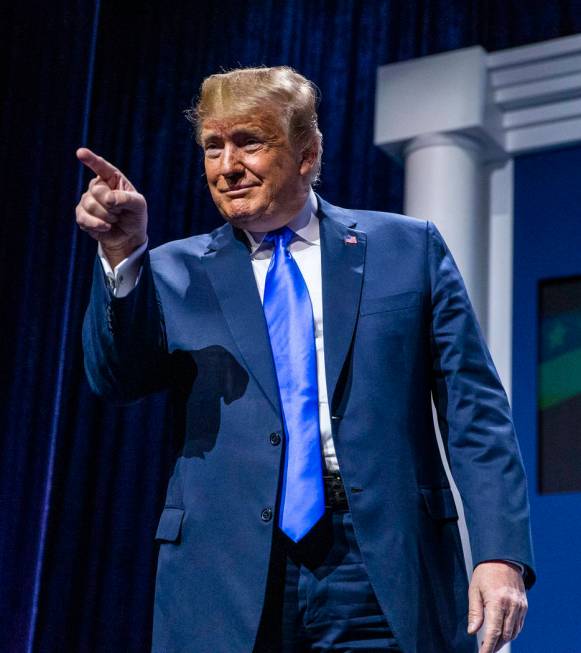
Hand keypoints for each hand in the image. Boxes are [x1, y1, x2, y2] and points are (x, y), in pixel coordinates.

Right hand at [75, 147, 147, 267]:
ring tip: (115, 220)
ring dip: (107, 217)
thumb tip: (107, 199)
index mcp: (113, 178)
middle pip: (96, 190)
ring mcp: (87, 200)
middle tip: (120, 212)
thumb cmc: (135, 216)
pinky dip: (97, 225)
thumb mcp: (138, 205)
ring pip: (90, 204)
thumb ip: (125, 198)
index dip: (91, 160)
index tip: (80, 153)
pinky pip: (83, 218)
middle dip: (111, 205)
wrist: (129, 237)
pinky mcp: (81, 215)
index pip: (101, 167)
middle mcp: (98, 186)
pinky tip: (106, 227)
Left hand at [467, 561, 527, 651]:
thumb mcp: (474, 589)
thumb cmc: (486, 573)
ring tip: (491, 644)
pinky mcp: (524, 606)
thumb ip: (474, 612)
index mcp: (497, 601)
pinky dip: (511, 632)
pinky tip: (502, 633)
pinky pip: (518, 625)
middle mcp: (511, 605)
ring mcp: (520, 606)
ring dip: (503, 640)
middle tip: (484, 650)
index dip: (488, 646)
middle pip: (505, 635)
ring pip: (513, 632)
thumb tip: (472, 631)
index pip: (494, 631)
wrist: (503, 558)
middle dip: (495, 645)